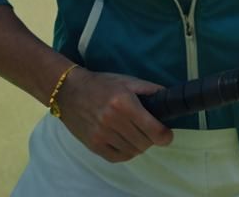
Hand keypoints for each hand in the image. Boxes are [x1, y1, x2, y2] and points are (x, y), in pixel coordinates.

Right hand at [55, 68, 173, 162]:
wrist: (69, 91)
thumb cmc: (101, 84)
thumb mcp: (128, 81)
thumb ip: (150, 90)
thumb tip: (169, 98)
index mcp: (124, 103)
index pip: (153, 130)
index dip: (165, 136)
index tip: (167, 135)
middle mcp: (112, 120)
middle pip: (144, 142)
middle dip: (152, 139)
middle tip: (151, 131)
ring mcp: (101, 134)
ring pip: (133, 151)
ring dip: (139, 145)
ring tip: (137, 135)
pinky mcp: (93, 145)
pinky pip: (118, 157)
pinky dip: (126, 153)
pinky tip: (125, 142)